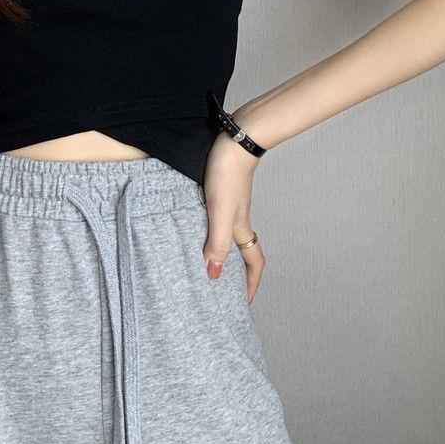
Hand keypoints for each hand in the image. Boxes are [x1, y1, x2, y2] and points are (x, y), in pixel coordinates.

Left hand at [202, 131, 264, 303]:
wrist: (233, 140)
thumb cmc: (228, 175)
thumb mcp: (220, 213)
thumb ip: (217, 243)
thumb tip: (214, 276)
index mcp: (241, 227)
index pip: (254, 262)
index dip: (251, 284)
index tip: (243, 303)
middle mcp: (237, 218)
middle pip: (240, 251)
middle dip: (235, 271)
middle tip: (219, 288)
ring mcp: (229, 204)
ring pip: (226, 234)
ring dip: (219, 250)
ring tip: (200, 262)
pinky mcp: (218, 190)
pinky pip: (214, 218)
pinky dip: (206, 229)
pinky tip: (191, 227)